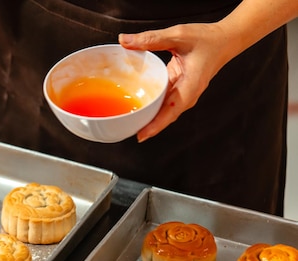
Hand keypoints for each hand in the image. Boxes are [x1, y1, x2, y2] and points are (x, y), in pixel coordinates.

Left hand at [119, 23, 231, 141]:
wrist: (225, 40)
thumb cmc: (206, 39)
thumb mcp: (178, 35)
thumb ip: (150, 39)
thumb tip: (124, 41)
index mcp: (191, 85)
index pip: (172, 110)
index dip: (156, 124)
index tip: (141, 134)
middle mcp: (188, 94)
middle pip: (165, 116)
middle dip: (147, 125)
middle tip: (125, 130)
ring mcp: (184, 94)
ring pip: (164, 111)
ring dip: (148, 117)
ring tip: (127, 123)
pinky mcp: (179, 90)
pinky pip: (164, 102)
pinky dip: (151, 105)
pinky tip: (137, 107)